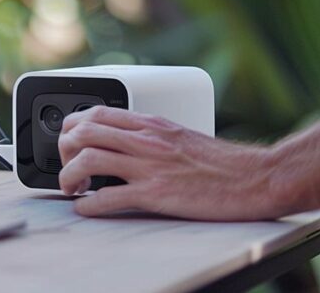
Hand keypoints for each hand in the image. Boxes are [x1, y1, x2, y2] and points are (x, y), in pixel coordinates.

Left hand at [57, 106, 287, 219]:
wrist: (256, 178)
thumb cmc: (224, 163)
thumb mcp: (181, 136)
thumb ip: (151, 137)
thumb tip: (125, 144)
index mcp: (152, 124)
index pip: (97, 112)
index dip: (72, 125)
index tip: (69, 141)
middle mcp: (146, 140)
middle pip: (84, 131)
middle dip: (63, 148)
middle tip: (65, 164)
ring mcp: (149, 166)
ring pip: (89, 159)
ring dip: (68, 175)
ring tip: (70, 187)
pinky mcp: (156, 194)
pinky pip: (108, 197)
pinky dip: (88, 204)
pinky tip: (86, 207)